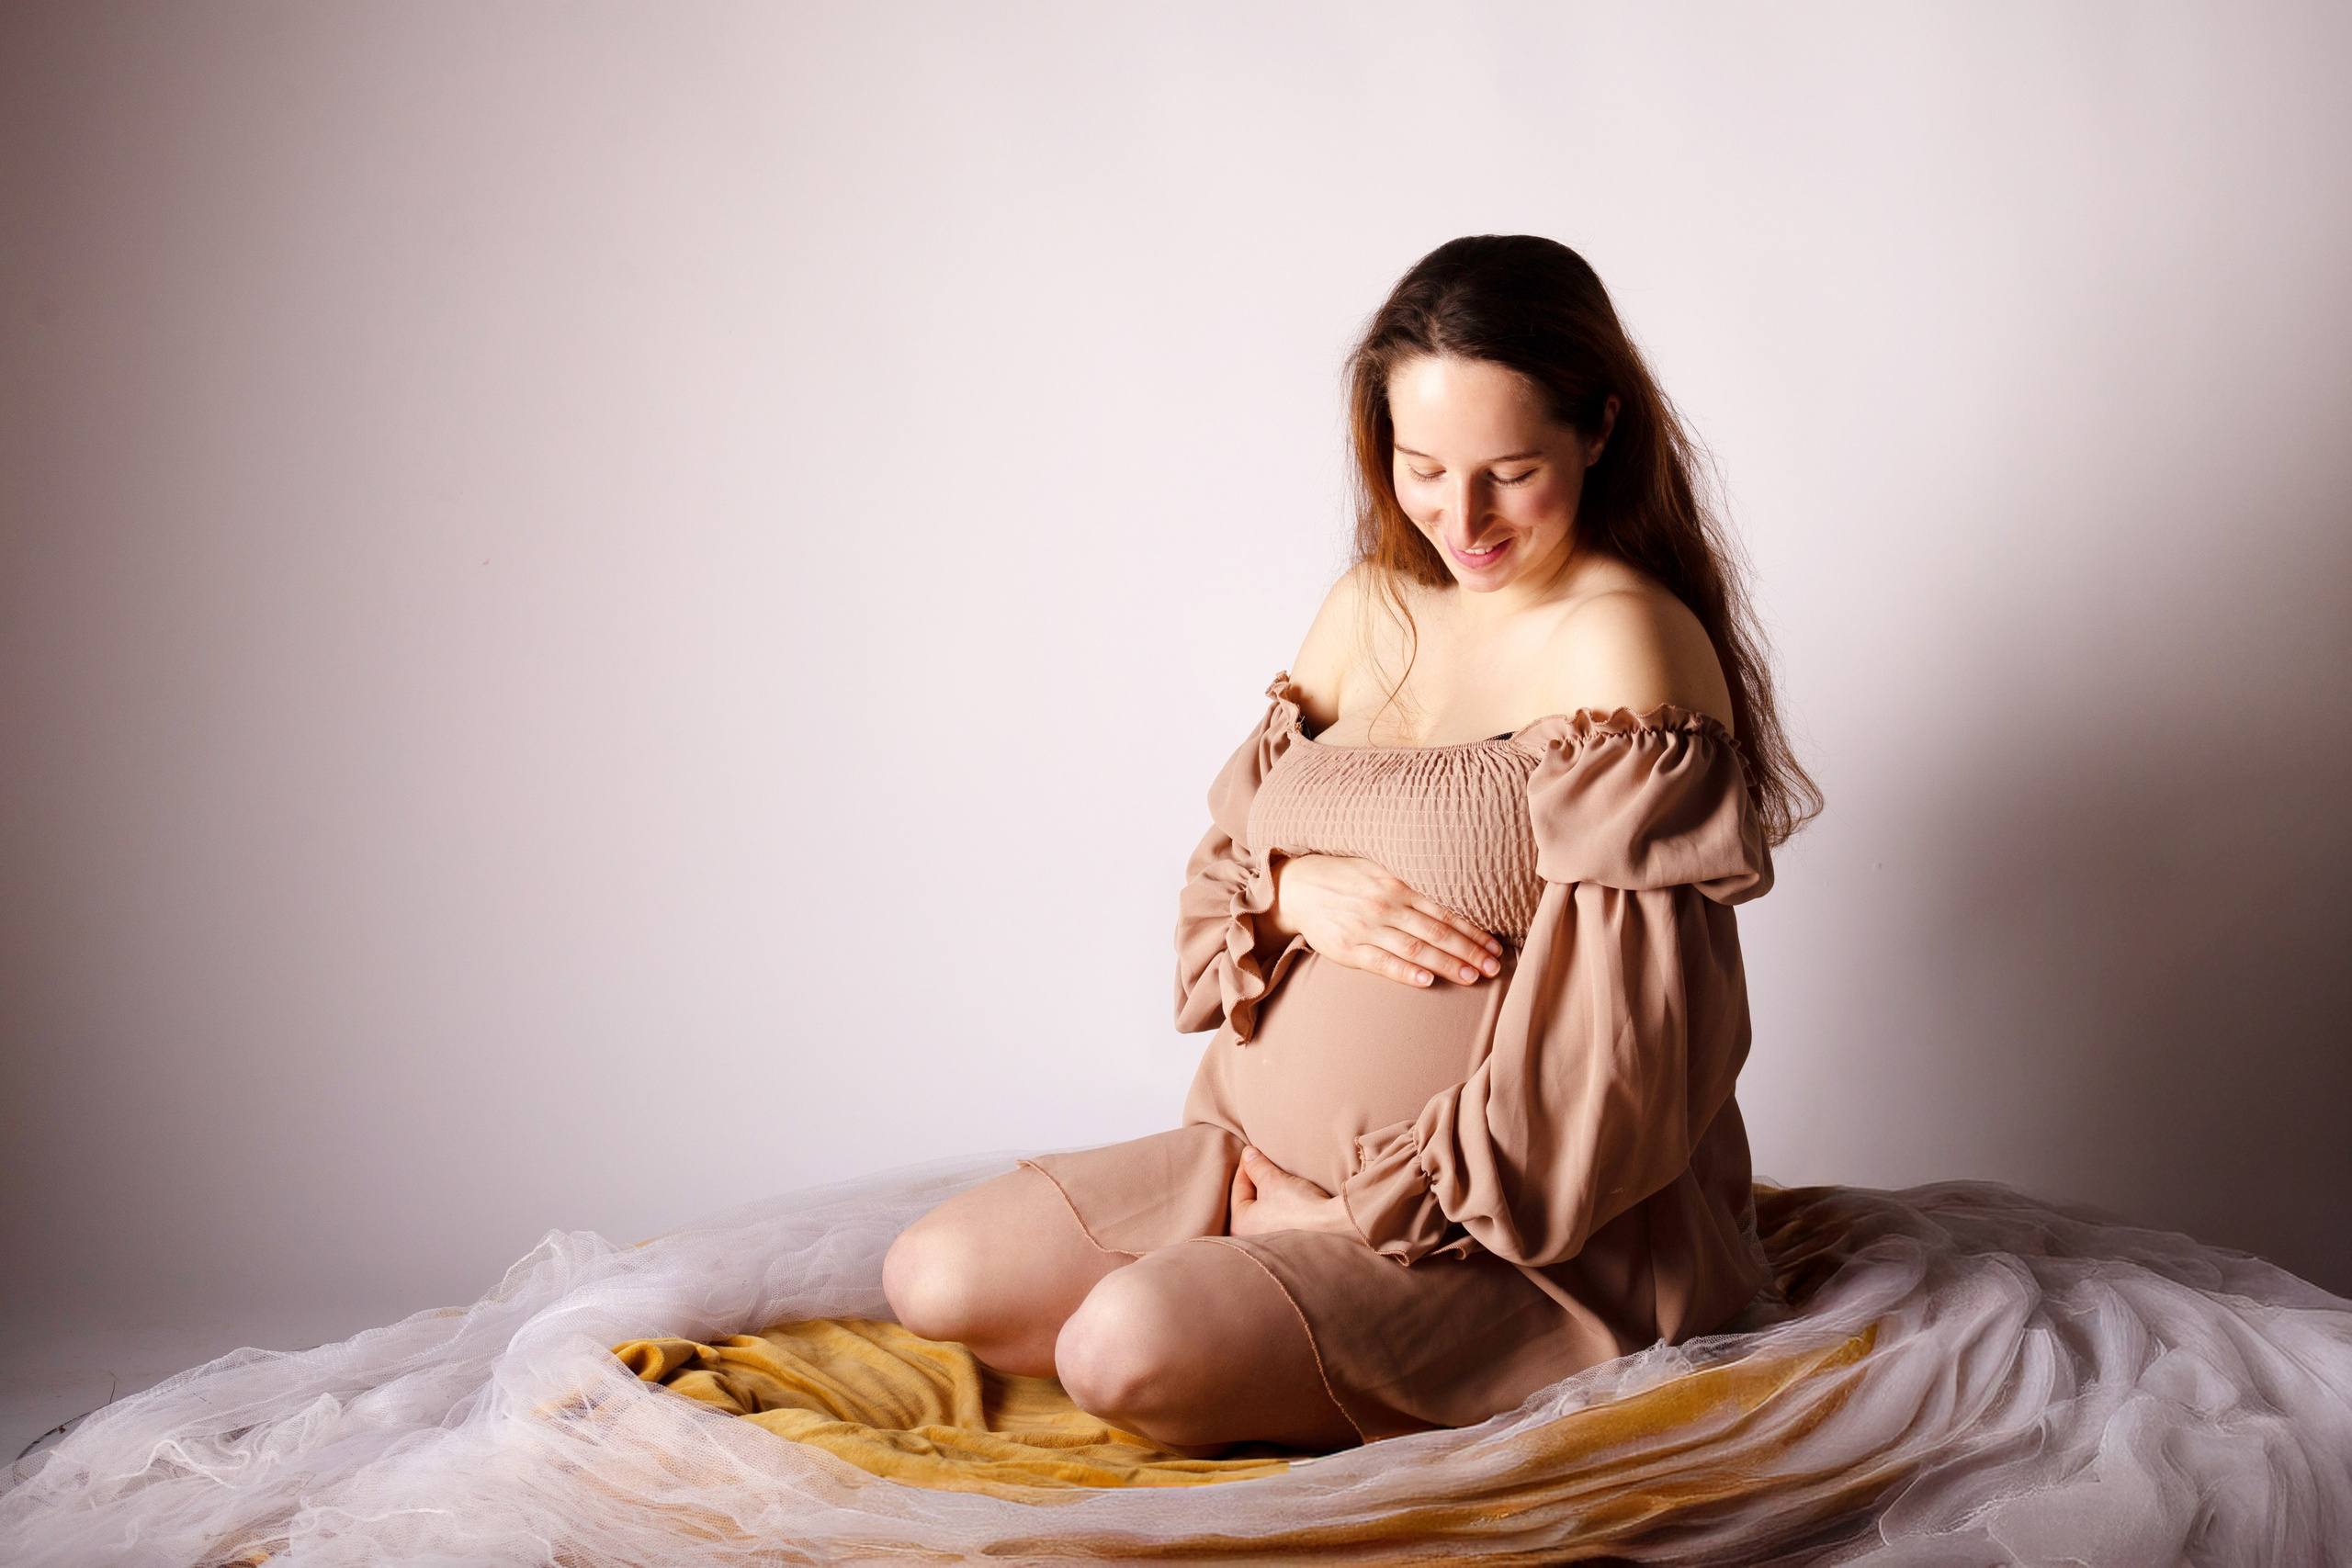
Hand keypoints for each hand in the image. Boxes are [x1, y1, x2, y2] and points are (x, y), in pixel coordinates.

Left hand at [1228, 1146, 1361, 1239]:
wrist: (1333, 1228)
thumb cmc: (1298, 1207)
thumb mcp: (1273, 1180)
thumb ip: (1257, 1166)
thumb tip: (1248, 1154)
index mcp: (1239, 1225)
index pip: (1238, 1186)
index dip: (1248, 1165)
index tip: (1255, 1151)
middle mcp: (1250, 1239)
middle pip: (1250, 1199)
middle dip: (1259, 1181)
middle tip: (1268, 1164)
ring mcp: (1269, 1243)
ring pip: (1265, 1209)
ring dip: (1272, 1194)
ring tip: (1282, 1180)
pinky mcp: (1287, 1243)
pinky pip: (1278, 1218)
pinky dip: (1282, 1206)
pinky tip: (1292, 1197)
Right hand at [1265, 854, 1501, 988]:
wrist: (1295, 888)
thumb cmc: (1343, 878)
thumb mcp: (1377, 868)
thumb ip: (1409, 883)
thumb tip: (1450, 895)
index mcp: (1396, 885)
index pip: (1444, 912)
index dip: (1472, 930)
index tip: (1494, 946)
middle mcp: (1385, 905)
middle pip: (1436, 932)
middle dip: (1468, 951)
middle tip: (1493, 967)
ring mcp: (1366, 928)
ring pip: (1415, 949)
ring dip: (1446, 964)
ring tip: (1471, 977)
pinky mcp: (1348, 948)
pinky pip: (1381, 963)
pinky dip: (1405, 972)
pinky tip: (1427, 981)